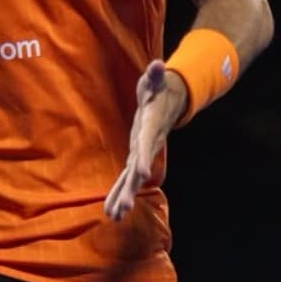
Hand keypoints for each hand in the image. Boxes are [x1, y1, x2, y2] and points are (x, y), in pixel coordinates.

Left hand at [105, 60, 187, 220]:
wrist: (169, 100)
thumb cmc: (158, 88)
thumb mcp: (154, 80)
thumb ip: (155, 75)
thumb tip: (159, 65)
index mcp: (151, 127)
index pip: (147, 144)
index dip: (145, 157)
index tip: (143, 174)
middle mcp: (148, 145)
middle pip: (139, 170)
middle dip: (131, 189)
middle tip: (124, 208)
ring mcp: (142, 153)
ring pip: (132, 180)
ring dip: (123, 197)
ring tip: (114, 216)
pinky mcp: (136, 156)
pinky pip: (127, 178)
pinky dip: (120, 192)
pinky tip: (112, 209)